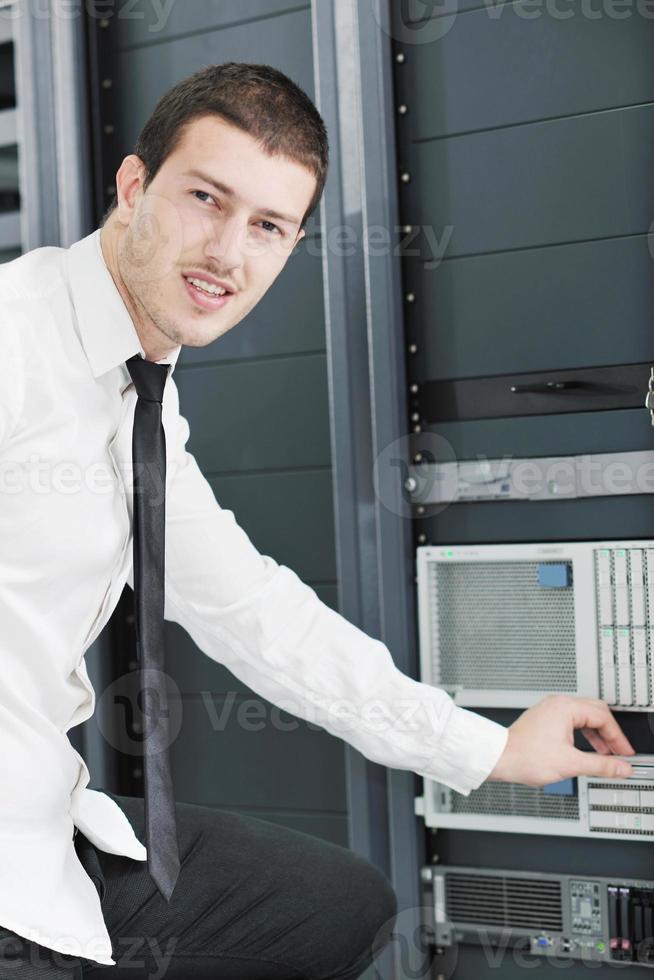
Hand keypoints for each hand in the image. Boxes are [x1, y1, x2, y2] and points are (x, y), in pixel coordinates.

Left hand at [488, 694, 635, 786]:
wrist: (499, 758)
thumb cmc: (525, 756)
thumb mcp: (570, 764)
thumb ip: (601, 766)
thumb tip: (621, 767)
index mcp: (565, 708)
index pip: (603, 717)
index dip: (618, 737)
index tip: (625, 753)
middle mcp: (557, 704)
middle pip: (596, 712)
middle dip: (610, 733)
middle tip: (619, 752)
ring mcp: (550, 710)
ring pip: (584, 716)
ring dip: (597, 735)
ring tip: (605, 754)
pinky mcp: (544, 719)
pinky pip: (572, 721)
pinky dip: (584, 734)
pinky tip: (587, 750)